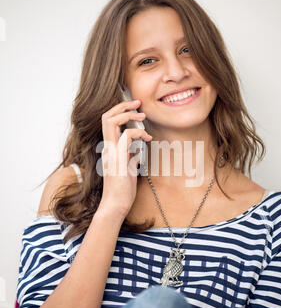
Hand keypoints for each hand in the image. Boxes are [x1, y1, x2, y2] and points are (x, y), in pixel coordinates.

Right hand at [100, 98, 151, 215]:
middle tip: (138, 103)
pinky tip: (148, 139)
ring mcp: (111, 152)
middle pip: (106, 116)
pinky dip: (139, 133)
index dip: (119, 111)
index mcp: (108, 148)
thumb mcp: (127, 168)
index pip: (107, 122)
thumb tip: (136, 151)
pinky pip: (127, 136)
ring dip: (129, 115)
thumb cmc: (122, 189)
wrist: (116, 204)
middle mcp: (107, 147)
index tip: (133, 108)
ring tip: (143, 116)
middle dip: (122, 106)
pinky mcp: (119, 158)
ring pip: (112, 121)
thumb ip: (129, 157)